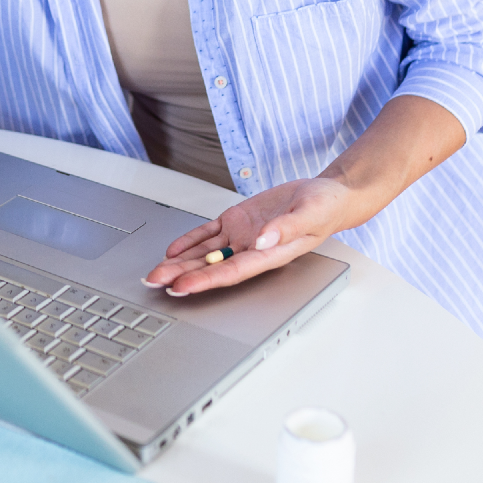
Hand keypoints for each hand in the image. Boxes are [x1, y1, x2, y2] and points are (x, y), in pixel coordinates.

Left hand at [142, 177, 354, 295]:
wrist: (327, 195)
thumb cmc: (325, 207)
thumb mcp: (311, 213)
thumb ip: (287, 228)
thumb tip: (264, 239)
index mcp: (270, 254)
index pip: (231, 271)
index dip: (205, 280)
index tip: (182, 287)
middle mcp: (252, 249)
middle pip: (211, 266)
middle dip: (182, 275)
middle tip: (154, 282)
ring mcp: (243, 236)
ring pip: (205, 252)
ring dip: (180, 262)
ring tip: (156, 272)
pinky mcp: (238, 221)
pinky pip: (209, 233)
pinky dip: (190, 240)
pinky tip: (173, 249)